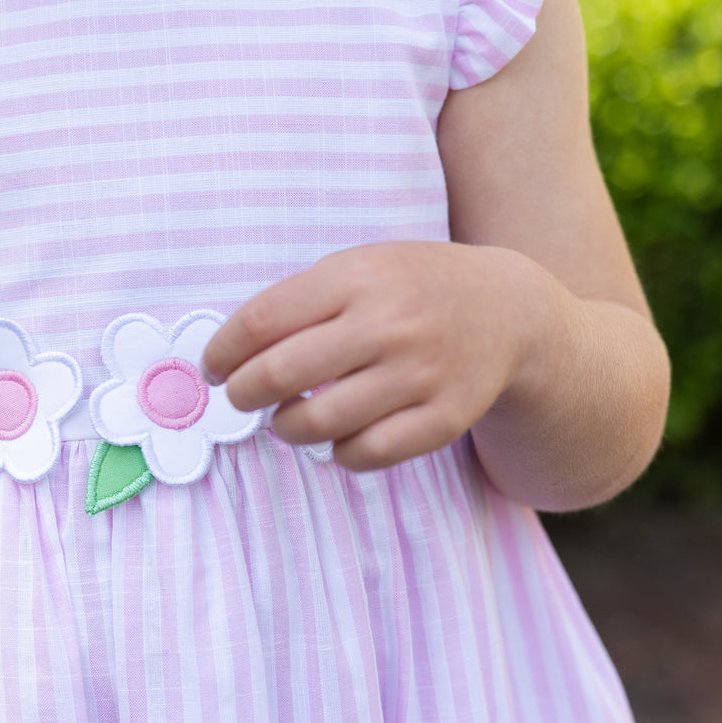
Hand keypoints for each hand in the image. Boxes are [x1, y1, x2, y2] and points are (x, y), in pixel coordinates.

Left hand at [201, 241, 555, 471]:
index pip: (262, 321)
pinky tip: (337, 437)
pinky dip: (338, 453)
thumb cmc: (409, 289)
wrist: (509, 310)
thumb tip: (226, 356)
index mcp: (359, 277)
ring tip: (287, 419)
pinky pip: (365, 454)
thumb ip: (298, 302)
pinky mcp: (445, 418)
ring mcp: (421, 374)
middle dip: (243, 394)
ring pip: (318, 424)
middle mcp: (391, 324)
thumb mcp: (358, 268)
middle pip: (281, 374)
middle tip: (240, 396)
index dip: (222, 352)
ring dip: (285, 428)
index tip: (212, 367)